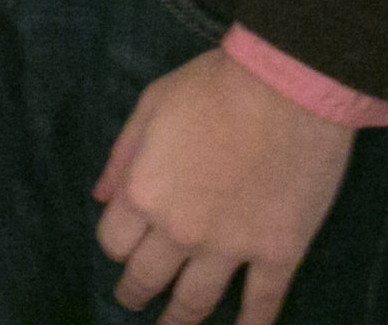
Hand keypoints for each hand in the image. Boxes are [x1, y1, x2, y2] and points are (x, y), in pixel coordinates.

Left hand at [93, 46, 356, 324]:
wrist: (287, 87)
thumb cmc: (214, 86)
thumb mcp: (151, 106)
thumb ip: (123, 156)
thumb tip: (100, 197)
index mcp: (143, 193)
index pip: (113, 243)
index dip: (116, 248)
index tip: (124, 249)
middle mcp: (179, 231)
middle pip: (147, 278)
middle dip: (135, 293)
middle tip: (135, 300)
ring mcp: (230, 247)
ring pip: (196, 302)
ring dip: (180, 320)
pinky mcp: (278, 253)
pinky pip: (262, 302)